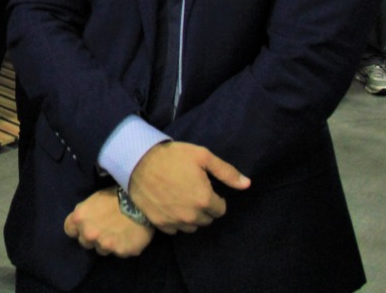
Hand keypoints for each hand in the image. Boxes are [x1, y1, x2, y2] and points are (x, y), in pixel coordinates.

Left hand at [64, 188, 153, 257]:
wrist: (140, 201)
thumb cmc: (116, 196)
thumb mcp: (94, 200)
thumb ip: (85, 214)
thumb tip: (83, 222)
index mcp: (79, 218)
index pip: (69, 230)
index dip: (78, 229)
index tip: (86, 227)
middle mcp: (88, 234)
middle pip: (85, 242)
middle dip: (92, 238)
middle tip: (105, 229)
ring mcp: (104, 244)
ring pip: (101, 250)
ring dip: (107, 244)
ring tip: (118, 232)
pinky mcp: (120, 251)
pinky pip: (118, 252)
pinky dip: (122, 247)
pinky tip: (128, 236)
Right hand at [127, 142, 249, 233]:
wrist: (137, 161)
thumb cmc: (172, 156)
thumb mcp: (202, 156)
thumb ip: (227, 172)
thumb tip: (248, 184)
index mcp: (204, 200)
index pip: (220, 209)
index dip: (215, 198)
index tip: (205, 188)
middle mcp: (191, 215)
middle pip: (207, 219)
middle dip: (203, 208)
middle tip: (192, 191)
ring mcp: (174, 221)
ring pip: (191, 226)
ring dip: (190, 216)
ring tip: (181, 199)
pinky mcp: (159, 223)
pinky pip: (174, 229)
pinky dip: (175, 220)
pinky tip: (169, 205)